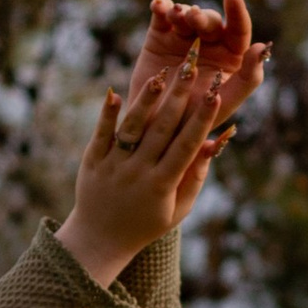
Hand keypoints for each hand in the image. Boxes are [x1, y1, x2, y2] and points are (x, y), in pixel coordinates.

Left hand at [55, 53, 232, 288]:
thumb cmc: (146, 224)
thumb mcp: (177, 209)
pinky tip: (114, 92)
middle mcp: (138, 172)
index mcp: (162, 185)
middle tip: (191, 68)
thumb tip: (215, 143)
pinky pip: (101, 134)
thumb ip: (195, 177)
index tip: (213, 95)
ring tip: (160, 74)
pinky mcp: (92, 161)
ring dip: (146, 100)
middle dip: (178, 98)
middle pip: (161, 130)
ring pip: (132, 128)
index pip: (186, 146)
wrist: (99, 239)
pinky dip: (107, 114)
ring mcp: (113, 166)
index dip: (201, 119)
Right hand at [121, 0, 264, 129]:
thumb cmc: (195, 118)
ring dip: (181, 11)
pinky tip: (159, 6)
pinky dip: (162, 6)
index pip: (239, 29)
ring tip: (175, 15)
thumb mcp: (224, 102)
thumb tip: (262, 46)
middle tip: (192, 18)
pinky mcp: (159, 34)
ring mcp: (183, 35)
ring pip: (186, 13)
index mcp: (230, 55)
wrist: (153, 128)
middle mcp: (209, 41)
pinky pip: (162, 14)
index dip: (237, 10)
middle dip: (202, 16)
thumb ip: (249, 78)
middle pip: (210, 20)